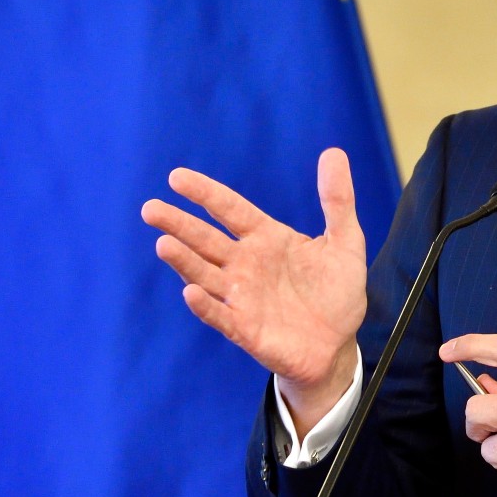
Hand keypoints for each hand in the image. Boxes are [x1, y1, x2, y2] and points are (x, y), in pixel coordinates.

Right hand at [141, 149, 367, 433]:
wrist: (337, 344)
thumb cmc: (337, 292)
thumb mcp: (345, 242)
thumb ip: (337, 201)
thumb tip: (334, 152)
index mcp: (266, 238)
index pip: (229, 209)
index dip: (204, 193)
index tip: (176, 177)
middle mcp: (246, 264)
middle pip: (205, 239)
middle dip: (178, 224)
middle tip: (150, 209)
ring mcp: (242, 296)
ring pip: (205, 274)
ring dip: (184, 261)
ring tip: (163, 244)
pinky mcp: (245, 328)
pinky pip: (220, 314)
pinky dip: (205, 305)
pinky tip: (191, 292)